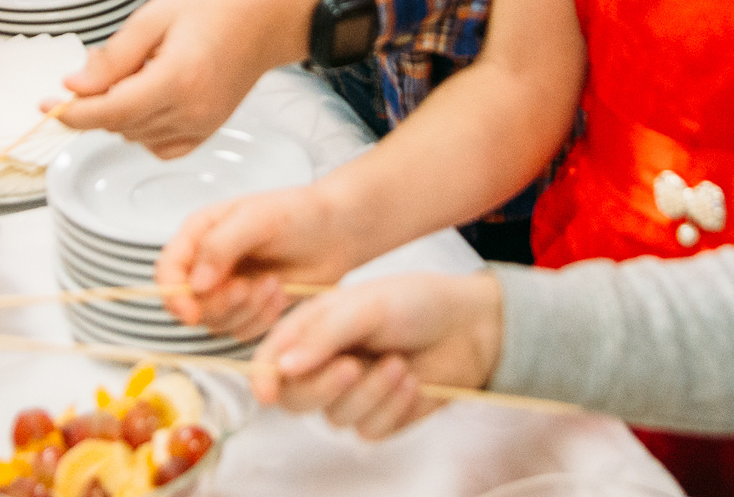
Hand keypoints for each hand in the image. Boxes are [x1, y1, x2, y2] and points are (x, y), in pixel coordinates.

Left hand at [56, 0, 319, 157]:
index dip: (72, 113)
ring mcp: (202, 126)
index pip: (109, 111)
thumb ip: (114, 56)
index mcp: (177, 78)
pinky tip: (151, 96)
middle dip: (97, 102)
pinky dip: (142, 128)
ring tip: (143, 69)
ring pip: (134, 136)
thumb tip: (73, 86)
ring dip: (120, 112)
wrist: (267, 18)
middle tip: (103, 65)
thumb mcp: (155, 16)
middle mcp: (191, 111)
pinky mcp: (207, 132)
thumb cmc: (216, 6)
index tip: (45, 104)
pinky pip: (157, 145)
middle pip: (118, 125)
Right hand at [156, 181, 369, 337]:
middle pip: (189, 304)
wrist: (338, 230)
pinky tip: (279, 296)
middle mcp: (208, 263)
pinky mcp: (249, 308)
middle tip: (251, 286)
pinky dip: (260, 321)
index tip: (192, 312)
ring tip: (273, 285)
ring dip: (245, 311)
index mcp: (200, 234)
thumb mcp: (258, 218)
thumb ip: (220, 245)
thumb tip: (194, 284)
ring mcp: (228, 288)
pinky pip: (240, 331)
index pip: (167, 271)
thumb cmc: (300, 212)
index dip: (172, 296)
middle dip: (221, 303)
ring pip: (215, 322)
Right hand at [250, 272, 505, 438]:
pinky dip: (392, 407)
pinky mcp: (380, 416)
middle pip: (295, 399)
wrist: (469, 327)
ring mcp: (352, 394)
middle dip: (323, 387)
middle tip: (352, 366)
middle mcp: (326, 364)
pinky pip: (369, 430)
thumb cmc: (415, 303)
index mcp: (313, 330)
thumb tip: (283, 367)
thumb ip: (323, 335)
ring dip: (370, 392)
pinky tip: (412, 382)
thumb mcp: (366, 305)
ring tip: (399, 363)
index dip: (263, 378)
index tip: (268, 391)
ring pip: (335, 417)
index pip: (272, 360)